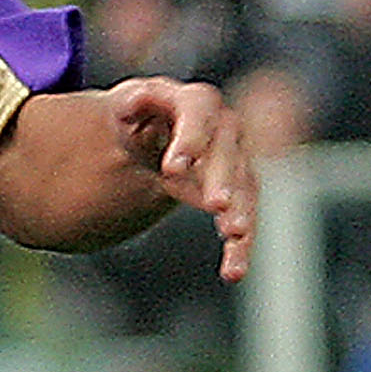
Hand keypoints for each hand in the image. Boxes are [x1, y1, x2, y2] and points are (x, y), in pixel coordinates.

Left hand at [109, 75, 256, 281]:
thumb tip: (134, 100)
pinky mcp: (231, 193)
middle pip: (229, 149)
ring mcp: (230, 161)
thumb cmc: (132, 116)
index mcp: (189, 101)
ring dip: (242, 210)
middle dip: (223, 177)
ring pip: (245, 185)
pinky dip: (239, 246)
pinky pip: (241, 218)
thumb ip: (130, 103)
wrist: (140, 134)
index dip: (192, 136)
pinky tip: (233, 271)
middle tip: (216, 204)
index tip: (174, 169)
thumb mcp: (125, 105)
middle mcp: (219, 128)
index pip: (199, 108)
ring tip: (233, 234)